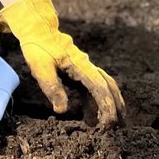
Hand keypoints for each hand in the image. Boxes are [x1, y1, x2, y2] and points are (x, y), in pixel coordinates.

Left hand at [0, 0, 124, 126]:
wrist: (38, 31)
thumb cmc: (38, 48)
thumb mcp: (40, 67)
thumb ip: (52, 87)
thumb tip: (62, 110)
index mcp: (81, 66)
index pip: (99, 87)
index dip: (106, 105)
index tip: (109, 122)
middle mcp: (87, 67)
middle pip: (109, 87)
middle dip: (116, 106)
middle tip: (120, 127)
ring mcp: (85, 70)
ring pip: (104, 88)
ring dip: (110, 105)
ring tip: (111, 127)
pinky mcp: (79, 73)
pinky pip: (92, 90)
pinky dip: (96, 104)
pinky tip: (91, 119)